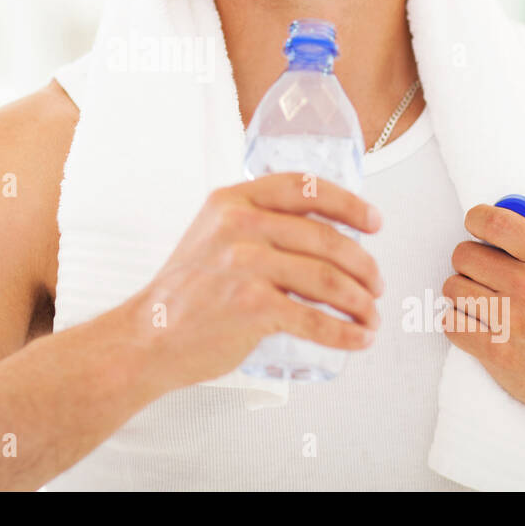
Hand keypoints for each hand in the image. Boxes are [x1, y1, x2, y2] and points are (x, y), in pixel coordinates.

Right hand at [127, 173, 382, 391]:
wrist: (148, 335)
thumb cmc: (185, 292)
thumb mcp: (212, 235)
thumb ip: (254, 224)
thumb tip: (318, 233)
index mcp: (232, 201)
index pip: (303, 188)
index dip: (348, 203)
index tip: (373, 222)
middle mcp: (239, 226)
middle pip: (326, 238)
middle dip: (364, 265)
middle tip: (376, 283)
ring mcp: (245, 266)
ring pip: (327, 279)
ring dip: (361, 301)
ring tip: (371, 315)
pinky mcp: (251, 307)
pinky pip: (315, 319)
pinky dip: (345, 332)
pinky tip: (358, 337)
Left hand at [442, 180, 524, 424]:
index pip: (492, 221)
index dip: (477, 220)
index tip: (481, 229)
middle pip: (464, 254)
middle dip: (471, 260)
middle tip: (486, 272)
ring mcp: (514, 322)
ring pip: (453, 287)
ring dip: (463, 292)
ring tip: (484, 299)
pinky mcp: (499, 354)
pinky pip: (450, 323)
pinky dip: (458, 322)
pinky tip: (478, 324)